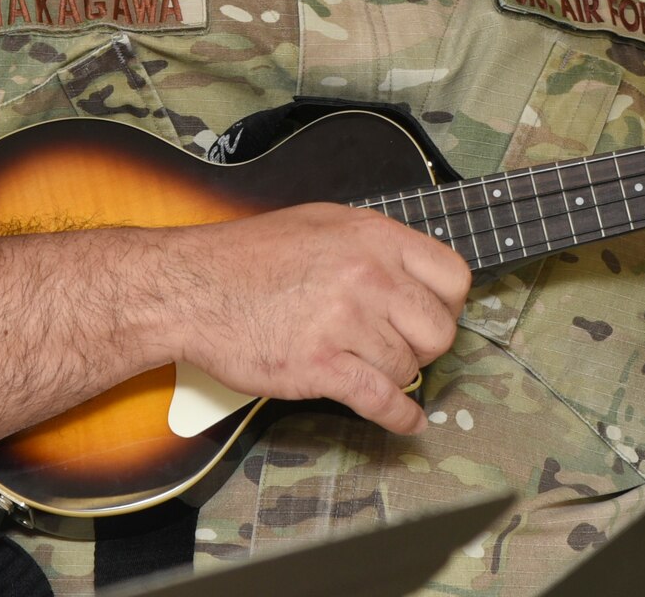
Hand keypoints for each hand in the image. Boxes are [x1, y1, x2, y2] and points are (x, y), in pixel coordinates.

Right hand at [173, 204, 471, 433]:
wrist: (191, 287)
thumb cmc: (248, 256)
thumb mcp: (322, 223)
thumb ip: (372, 245)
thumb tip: (411, 272)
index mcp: (373, 237)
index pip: (453, 277)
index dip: (448, 304)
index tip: (433, 316)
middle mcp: (368, 276)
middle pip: (438, 330)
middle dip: (424, 347)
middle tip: (401, 348)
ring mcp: (345, 322)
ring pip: (406, 368)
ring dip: (390, 375)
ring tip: (363, 364)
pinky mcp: (320, 366)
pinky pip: (381, 400)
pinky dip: (400, 418)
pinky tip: (408, 422)